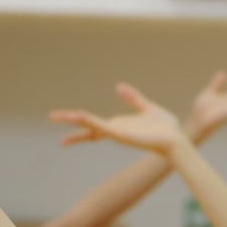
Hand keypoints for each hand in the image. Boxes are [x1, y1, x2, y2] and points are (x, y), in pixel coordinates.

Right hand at [52, 84, 186, 155]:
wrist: (176, 139)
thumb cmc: (165, 128)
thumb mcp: (147, 108)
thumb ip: (133, 99)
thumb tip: (118, 86)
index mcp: (119, 125)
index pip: (94, 125)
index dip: (79, 122)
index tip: (65, 117)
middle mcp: (116, 131)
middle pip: (87, 127)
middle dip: (70, 122)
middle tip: (50, 116)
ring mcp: (118, 134)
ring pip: (93, 126)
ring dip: (78, 120)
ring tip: (61, 115)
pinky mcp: (124, 136)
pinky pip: (105, 128)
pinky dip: (92, 123)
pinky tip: (81, 116)